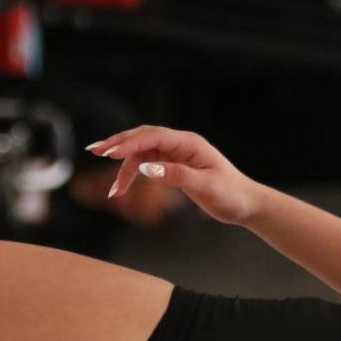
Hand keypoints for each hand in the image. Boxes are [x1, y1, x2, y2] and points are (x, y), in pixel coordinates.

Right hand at [86, 125, 262, 224]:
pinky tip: (122, 185)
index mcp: (189, 144)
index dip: (130, 143)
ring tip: (110, 185)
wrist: (245, 204)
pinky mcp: (174, 165)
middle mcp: (181, 144)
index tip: (110, 153)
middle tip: (94, 150)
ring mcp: (176, 154)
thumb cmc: (231, 195)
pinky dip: (133, 172)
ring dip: (123, 164)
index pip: (153, 137)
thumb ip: (177, 176)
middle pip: (143, 137)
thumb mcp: (205, 187)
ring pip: (142, 151)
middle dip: (118, 143)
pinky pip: (147, 163)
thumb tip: (148, 168)